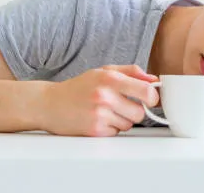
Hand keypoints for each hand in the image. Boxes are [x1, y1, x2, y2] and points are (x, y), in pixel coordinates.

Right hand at [41, 65, 159, 136]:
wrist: (50, 104)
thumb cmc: (79, 87)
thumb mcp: (103, 71)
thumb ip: (131, 72)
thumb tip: (153, 79)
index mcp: (110, 78)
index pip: (146, 91)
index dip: (152, 97)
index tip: (150, 99)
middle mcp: (105, 96)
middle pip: (140, 112)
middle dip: (134, 111)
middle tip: (121, 105)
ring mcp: (99, 114)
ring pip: (129, 124)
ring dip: (122, 120)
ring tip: (106, 112)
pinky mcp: (95, 130)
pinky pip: (116, 133)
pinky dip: (110, 128)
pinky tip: (98, 120)